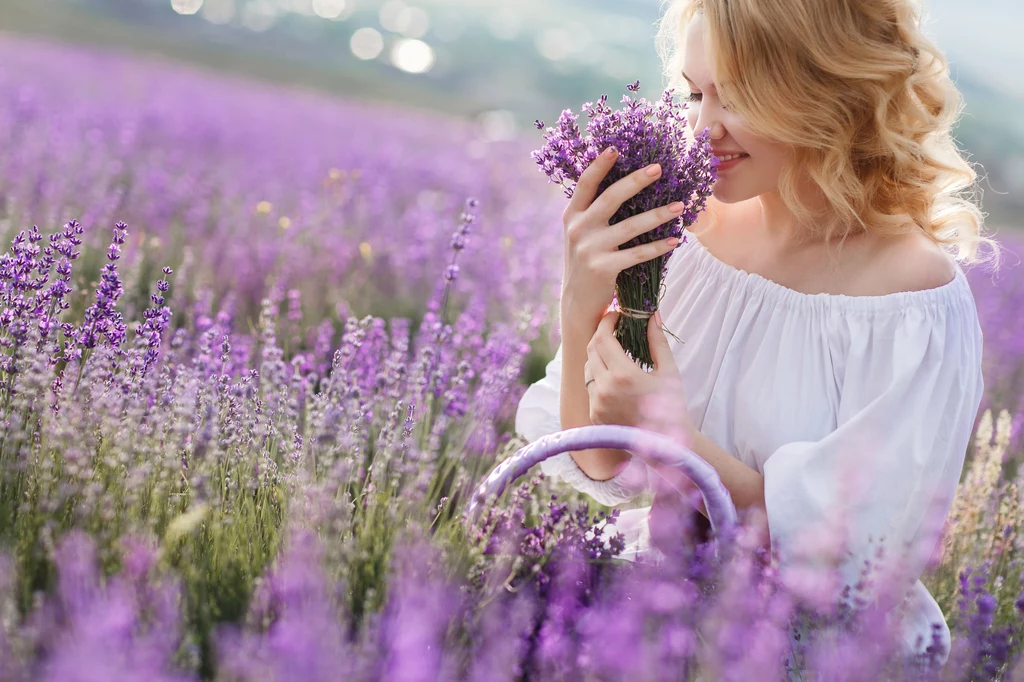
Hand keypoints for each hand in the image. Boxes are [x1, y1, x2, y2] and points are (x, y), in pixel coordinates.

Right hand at [561, 147, 685, 330]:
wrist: (577, 300)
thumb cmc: (586, 260)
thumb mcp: (581, 233)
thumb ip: (592, 212)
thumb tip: (625, 184)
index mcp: (572, 215)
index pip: (585, 184)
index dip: (599, 165)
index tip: (615, 148)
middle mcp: (579, 229)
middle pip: (610, 198)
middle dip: (636, 181)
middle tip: (659, 168)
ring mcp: (590, 248)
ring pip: (630, 226)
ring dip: (658, 215)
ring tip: (680, 205)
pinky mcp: (603, 268)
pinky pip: (636, 254)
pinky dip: (657, 247)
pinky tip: (675, 240)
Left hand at [584, 308, 694, 446]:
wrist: (666, 445)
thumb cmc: (672, 407)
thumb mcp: (669, 371)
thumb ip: (657, 341)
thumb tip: (652, 315)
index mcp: (623, 376)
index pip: (602, 338)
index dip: (607, 322)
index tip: (615, 315)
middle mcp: (604, 389)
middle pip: (591, 350)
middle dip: (601, 336)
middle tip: (615, 329)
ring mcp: (596, 404)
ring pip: (587, 368)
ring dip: (598, 356)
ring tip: (615, 353)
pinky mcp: (594, 415)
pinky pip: (590, 387)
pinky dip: (599, 376)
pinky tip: (615, 376)